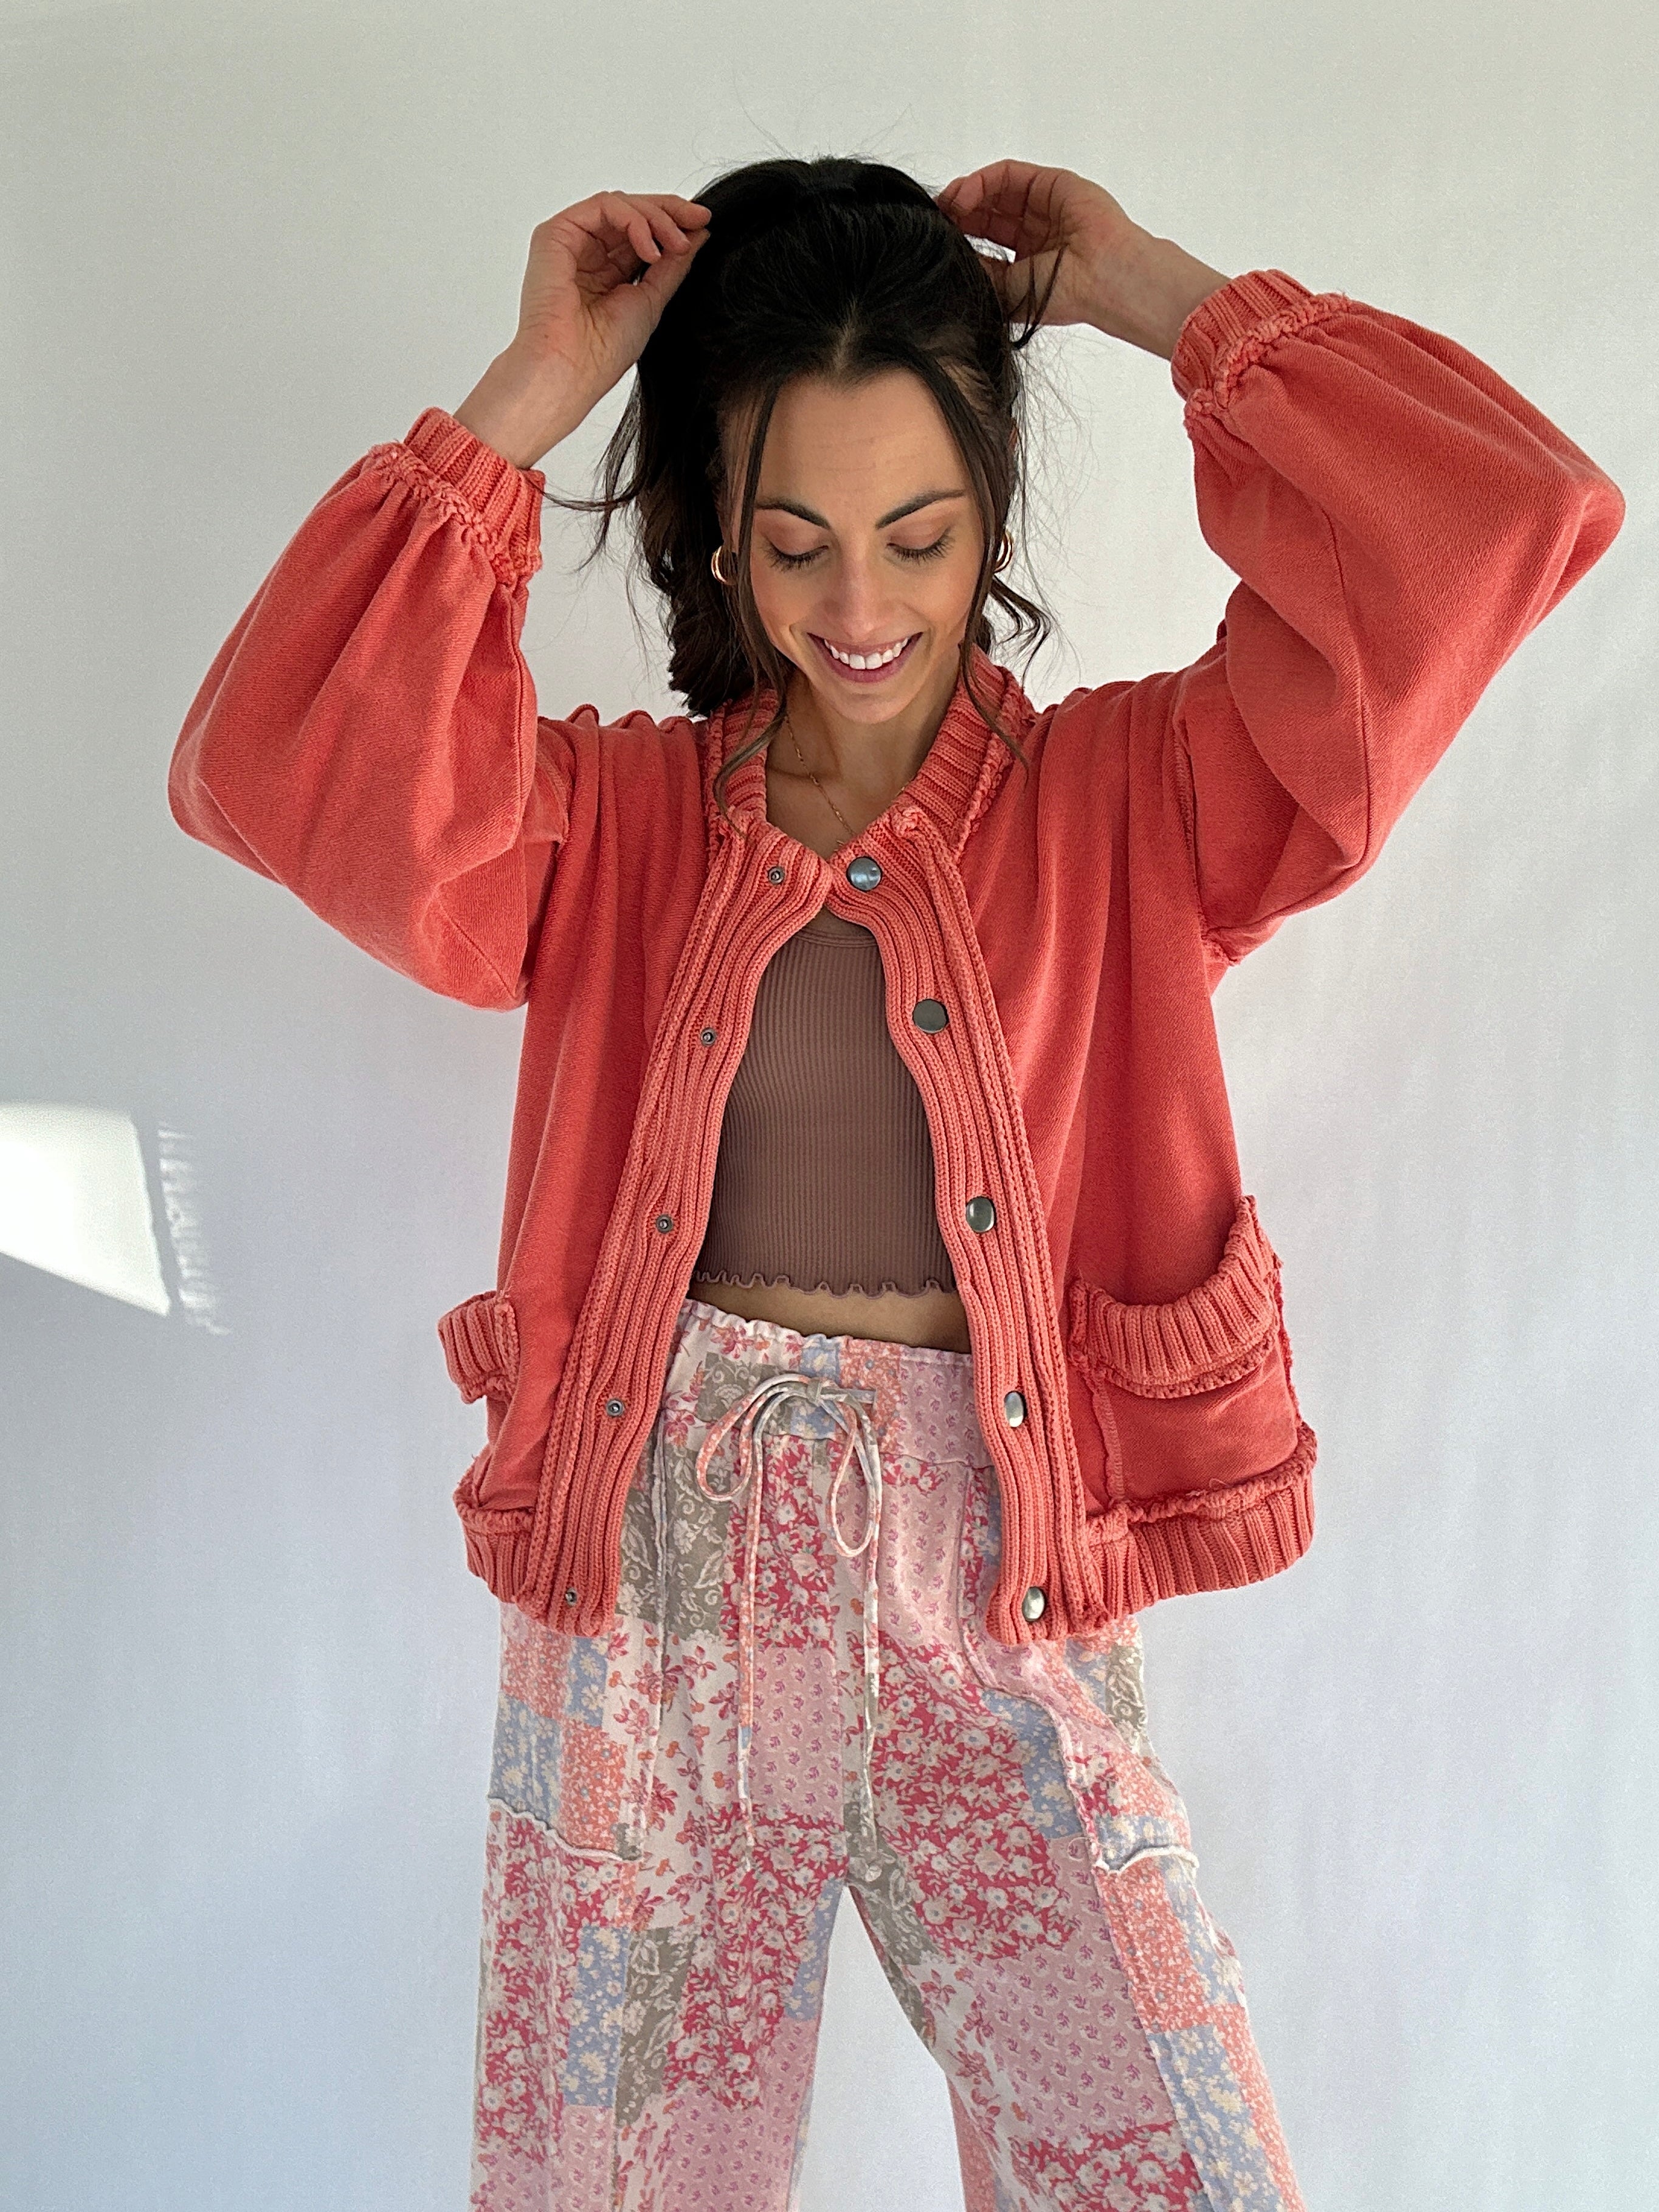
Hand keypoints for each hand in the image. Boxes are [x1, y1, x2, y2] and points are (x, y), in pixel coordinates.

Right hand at [455, 192, 710, 468]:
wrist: (573, 369)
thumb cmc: (603, 351)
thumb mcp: (652, 300)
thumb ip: (673, 264)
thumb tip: (699, 234)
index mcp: (607, 272)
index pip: (642, 232)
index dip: (673, 222)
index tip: (704, 223)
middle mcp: (587, 254)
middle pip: (632, 212)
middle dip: (670, 212)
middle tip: (698, 221)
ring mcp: (571, 242)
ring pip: (619, 205)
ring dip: (655, 217)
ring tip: (676, 244)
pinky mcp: (556, 234)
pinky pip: (603, 207)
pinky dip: (633, 220)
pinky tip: (651, 248)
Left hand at [936, 161, 1230, 359]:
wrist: (1102, 279)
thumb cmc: (1065, 295)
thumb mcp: (1005, 293)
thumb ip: (977, 274)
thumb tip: (944, 260)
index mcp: (1024, 265)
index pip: (982, 244)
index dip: (956, 239)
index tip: (930, 241)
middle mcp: (1032, 236)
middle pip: (984, 215)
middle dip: (955, 216)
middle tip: (930, 220)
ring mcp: (1042, 209)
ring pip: (993, 193)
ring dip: (964, 196)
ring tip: (944, 207)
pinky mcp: (1050, 183)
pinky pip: (1007, 175)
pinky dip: (981, 181)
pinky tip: (963, 195)